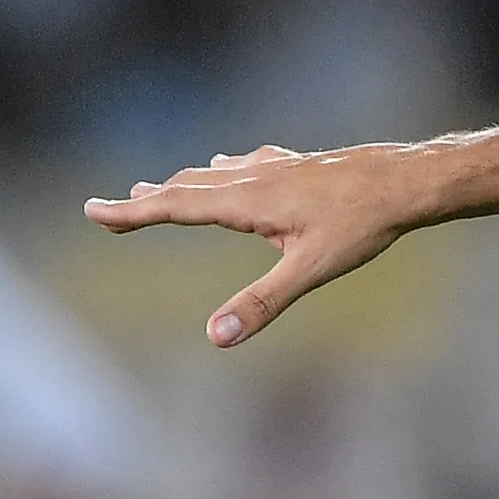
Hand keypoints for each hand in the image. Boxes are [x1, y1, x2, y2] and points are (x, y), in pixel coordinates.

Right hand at [85, 144, 417, 347]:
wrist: (407, 180)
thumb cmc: (362, 225)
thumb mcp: (310, 270)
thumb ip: (262, 303)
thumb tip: (217, 337)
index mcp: (247, 201)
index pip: (175, 207)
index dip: (132, 212)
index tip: (92, 209)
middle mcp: (254, 177)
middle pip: (188, 188)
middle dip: (148, 201)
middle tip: (110, 210)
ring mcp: (277, 166)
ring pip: (215, 173)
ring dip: (181, 183)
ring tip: (155, 189)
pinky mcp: (300, 163)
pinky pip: (248, 162)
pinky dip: (223, 167)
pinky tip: (226, 162)